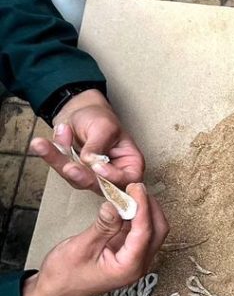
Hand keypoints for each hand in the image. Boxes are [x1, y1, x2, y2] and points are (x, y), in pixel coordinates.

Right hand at [21, 184, 167, 295]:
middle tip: (135, 188)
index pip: (145, 232)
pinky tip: (125, 205)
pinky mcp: (128, 255)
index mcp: (129, 267)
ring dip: (144, 211)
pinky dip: (136, 218)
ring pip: (152, 231)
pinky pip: (139, 233)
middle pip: (157, 231)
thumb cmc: (63, 276)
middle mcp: (138, 266)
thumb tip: (115, 205)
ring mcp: (135, 261)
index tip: (137, 187)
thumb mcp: (81, 247)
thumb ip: (103, 227)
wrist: (53, 292)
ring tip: (130, 193)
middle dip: (150, 207)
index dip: (143, 206)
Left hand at [30, 89, 144, 189]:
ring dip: (60, 162)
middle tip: (70, 168)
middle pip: (100, 185)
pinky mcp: (74, 171)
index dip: (114, 177)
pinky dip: (50, 155)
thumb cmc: (99, 117)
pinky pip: (60, 168)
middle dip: (82, 176)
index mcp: (129, 163)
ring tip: (44, 146)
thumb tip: (91, 162)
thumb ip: (98, 146)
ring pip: (76, 179)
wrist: (78, 110)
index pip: (128, 179)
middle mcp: (112, 173)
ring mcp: (92, 175)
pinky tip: (40, 144)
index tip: (98, 168)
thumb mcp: (103, 126)